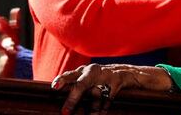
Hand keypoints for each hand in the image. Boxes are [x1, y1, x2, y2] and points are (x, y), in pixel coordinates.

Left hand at [0, 8, 20, 76]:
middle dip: (9, 24)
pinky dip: (2, 47)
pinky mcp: (10, 64)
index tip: (16, 10)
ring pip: (13, 41)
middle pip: (15, 34)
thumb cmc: (1, 70)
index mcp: (11, 45)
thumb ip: (1, 40)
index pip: (15, 30)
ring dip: (6, 32)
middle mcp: (14, 49)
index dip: (15, 20)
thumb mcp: (1, 51)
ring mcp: (13, 56)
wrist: (2, 84)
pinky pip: (8, 54)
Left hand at [52, 63, 171, 114]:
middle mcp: (92, 71)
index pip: (70, 75)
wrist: (126, 72)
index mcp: (83, 71)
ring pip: (96, 95)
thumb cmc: (102, 79)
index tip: (54, 88)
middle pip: (81, 83)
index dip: (62, 81)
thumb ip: (78, 90)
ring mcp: (105, 75)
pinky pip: (109, 98)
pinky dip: (104, 107)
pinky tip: (100, 112)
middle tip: (65, 112)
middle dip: (73, 97)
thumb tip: (65, 108)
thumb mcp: (89, 81)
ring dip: (92, 110)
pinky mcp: (116, 81)